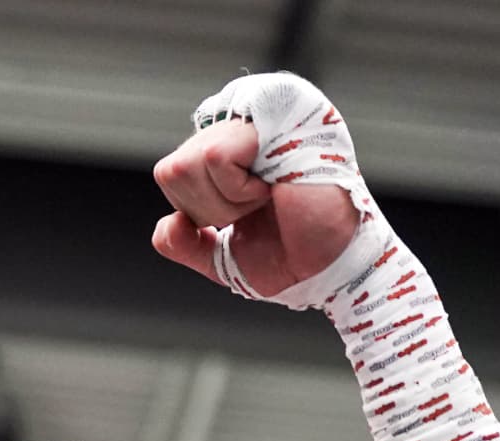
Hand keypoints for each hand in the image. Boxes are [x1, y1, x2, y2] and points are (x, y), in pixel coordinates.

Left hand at [150, 117, 361, 298]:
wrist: (333, 267)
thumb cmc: (292, 253)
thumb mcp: (221, 256)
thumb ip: (183, 244)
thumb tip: (167, 226)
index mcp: (228, 146)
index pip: (171, 173)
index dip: (198, 209)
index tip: (242, 216)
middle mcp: (242, 121)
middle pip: (173, 170)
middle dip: (210, 209)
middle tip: (258, 209)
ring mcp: (260, 114)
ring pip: (190, 162)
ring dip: (228, 200)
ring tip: (269, 197)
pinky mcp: (277, 114)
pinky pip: (214, 157)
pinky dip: (238, 189)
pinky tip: (274, 188)